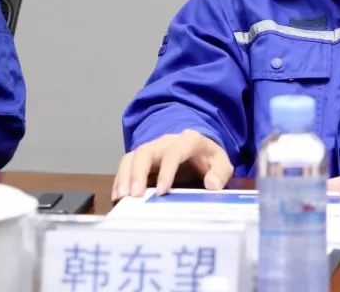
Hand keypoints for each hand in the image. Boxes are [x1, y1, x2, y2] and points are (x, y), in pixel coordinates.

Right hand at [112, 130, 232, 199]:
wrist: (200, 148)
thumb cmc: (209, 158)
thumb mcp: (222, 163)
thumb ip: (220, 173)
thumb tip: (211, 185)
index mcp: (188, 141)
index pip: (174, 152)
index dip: (166, 171)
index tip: (162, 191)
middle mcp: (165, 142)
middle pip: (146, 152)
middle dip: (137, 173)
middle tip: (133, 195)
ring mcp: (152, 149)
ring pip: (132, 157)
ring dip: (124, 177)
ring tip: (120, 198)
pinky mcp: (142, 159)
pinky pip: (127, 165)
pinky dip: (120, 179)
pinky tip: (117, 196)